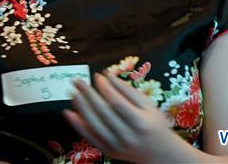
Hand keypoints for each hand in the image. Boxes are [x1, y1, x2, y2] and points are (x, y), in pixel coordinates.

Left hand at [64, 72, 184, 163]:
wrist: (158, 152)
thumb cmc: (153, 124)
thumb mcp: (148, 104)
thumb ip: (127, 90)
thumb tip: (107, 75)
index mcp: (140, 123)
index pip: (118, 103)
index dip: (105, 89)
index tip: (97, 76)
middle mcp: (128, 136)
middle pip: (104, 113)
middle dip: (89, 94)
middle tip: (78, 81)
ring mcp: (116, 146)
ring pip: (94, 125)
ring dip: (81, 107)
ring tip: (73, 92)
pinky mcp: (108, 151)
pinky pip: (90, 137)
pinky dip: (78, 125)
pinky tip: (69, 113)